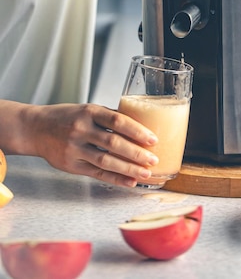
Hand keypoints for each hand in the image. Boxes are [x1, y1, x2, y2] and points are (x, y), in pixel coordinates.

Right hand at [26, 103, 158, 187]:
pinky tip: (130, 181)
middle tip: (153, 160)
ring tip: (146, 173)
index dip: (137, 130)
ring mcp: (75, 149)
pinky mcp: (71, 165)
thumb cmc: (67, 117)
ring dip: (129, 169)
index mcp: (89, 112)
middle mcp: (82, 130)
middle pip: (113, 143)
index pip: (117, 120)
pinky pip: (97, 174)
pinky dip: (116, 178)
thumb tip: (139, 125)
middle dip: (136, 153)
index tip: (153, 139)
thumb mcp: (87, 109)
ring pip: (106, 161)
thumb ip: (110, 117)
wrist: (36, 129)